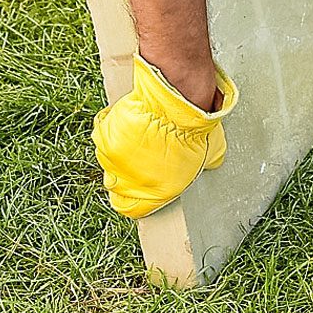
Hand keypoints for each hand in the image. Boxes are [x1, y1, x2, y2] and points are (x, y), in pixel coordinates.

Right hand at [91, 52, 238, 219]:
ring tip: (137, 133)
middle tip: (140, 154)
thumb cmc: (191, 131)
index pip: (131, 208)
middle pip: (116, 185)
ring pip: (109, 159)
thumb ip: (200, 168)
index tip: (139, 184)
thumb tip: (209, 165)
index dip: (135, 195)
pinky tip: (128, 120)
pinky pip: (103, 134)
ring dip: (119, 148)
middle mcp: (128, 182)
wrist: (174, 103)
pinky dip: (111, 127)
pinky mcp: (104, 135)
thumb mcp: (208, 157)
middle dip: (126, 172)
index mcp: (153, 195)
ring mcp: (113, 159)